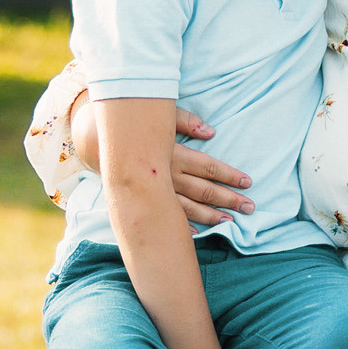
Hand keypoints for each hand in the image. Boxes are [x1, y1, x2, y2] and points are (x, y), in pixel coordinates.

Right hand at [77, 104, 253, 222]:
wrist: (96, 142)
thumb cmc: (134, 125)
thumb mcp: (158, 115)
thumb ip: (184, 120)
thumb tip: (211, 132)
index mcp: (172, 154)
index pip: (207, 167)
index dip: (229, 175)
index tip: (248, 182)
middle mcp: (165, 176)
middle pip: (203, 191)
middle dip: (228, 200)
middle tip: (251, 208)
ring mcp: (154, 192)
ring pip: (187, 208)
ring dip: (211, 216)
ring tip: (231, 222)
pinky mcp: (144, 201)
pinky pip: (166, 216)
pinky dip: (182, 225)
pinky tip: (198, 233)